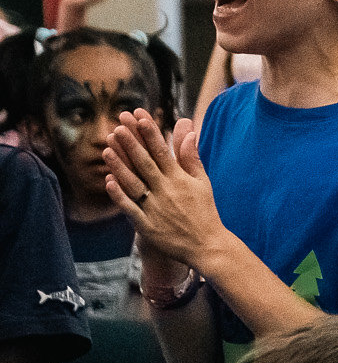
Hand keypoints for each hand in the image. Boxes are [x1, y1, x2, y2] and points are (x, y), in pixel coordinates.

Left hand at [103, 112, 227, 269]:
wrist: (206, 245)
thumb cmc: (204, 211)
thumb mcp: (202, 182)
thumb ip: (192, 158)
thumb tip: (189, 133)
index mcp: (180, 179)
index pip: (163, 151)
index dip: (151, 134)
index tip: (141, 117)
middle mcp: (166, 190)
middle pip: (145, 163)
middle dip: (131, 144)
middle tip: (118, 126)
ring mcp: (155, 207)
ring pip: (133, 182)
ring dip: (119, 165)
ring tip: (107, 148)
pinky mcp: (146, 224)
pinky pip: (129, 206)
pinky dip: (119, 194)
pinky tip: (109, 180)